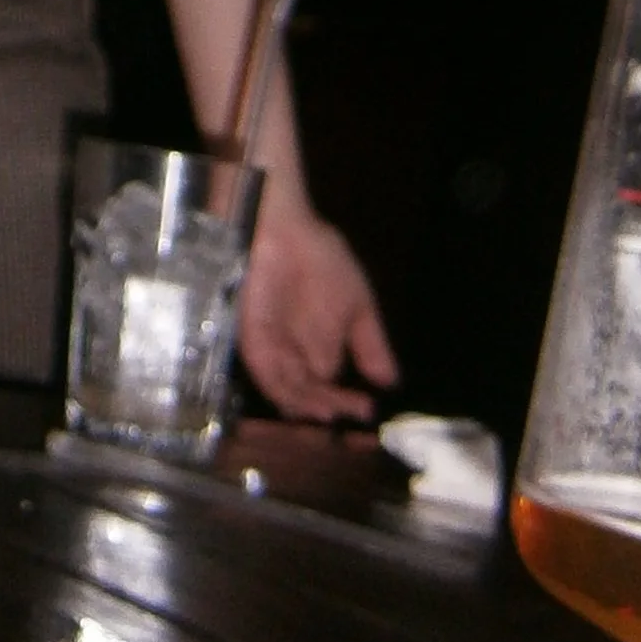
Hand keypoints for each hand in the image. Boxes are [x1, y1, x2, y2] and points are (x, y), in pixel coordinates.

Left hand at [237, 206, 397, 424]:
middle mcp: (291, 351)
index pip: (328, 385)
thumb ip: (370, 343)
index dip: (346, 401)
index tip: (368, 408)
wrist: (284, 227)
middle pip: (308, 393)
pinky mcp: (251, 338)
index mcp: (314, 345)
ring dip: (308, 405)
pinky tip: (301, 400)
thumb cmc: (320, 258)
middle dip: (330, 406)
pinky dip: (283, 390)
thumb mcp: (356, 303)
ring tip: (331, 414)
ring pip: (287, 389)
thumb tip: (389, 381)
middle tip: (353, 411)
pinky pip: (265, 372)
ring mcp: (270, 346)